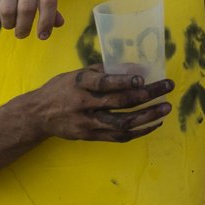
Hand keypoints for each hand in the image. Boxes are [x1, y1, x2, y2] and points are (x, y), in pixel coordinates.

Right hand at [26, 64, 172, 142]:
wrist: (38, 115)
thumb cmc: (62, 89)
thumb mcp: (78, 73)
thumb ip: (104, 71)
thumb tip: (134, 68)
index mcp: (79, 84)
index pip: (103, 84)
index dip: (123, 82)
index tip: (142, 79)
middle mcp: (84, 105)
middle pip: (119, 103)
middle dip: (146, 95)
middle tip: (167, 87)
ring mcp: (87, 123)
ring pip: (122, 123)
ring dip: (147, 116)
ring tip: (166, 108)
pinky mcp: (90, 137)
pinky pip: (119, 137)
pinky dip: (139, 131)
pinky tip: (154, 123)